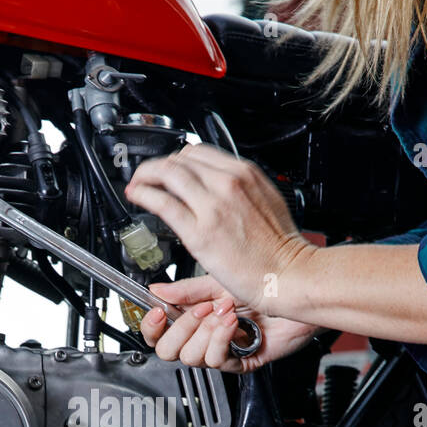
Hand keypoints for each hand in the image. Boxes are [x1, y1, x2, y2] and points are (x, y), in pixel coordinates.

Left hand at [125, 143, 315, 314]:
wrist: (289, 273)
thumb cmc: (280, 247)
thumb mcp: (264, 201)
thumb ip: (239, 190)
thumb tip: (217, 187)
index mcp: (245, 173)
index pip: (199, 152)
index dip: (177, 159)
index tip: (168, 169)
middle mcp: (228, 183)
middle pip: (180, 159)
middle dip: (158, 166)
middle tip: (147, 176)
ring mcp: (213, 206)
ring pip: (168, 174)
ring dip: (146, 175)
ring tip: (137, 185)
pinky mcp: (200, 231)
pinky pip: (163, 202)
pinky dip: (144, 194)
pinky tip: (137, 196)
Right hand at [140, 274, 320, 372]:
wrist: (296, 295)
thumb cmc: (265, 285)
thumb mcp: (218, 283)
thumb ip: (185, 291)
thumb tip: (156, 291)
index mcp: (194, 318)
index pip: (159, 333)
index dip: (152, 326)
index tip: (157, 312)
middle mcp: (204, 337)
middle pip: (168, 351)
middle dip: (181, 328)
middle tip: (201, 309)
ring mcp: (221, 350)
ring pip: (191, 358)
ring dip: (207, 332)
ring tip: (225, 313)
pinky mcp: (240, 362)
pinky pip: (217, 360)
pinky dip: (223, 338)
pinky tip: (233, 324)